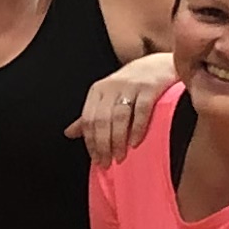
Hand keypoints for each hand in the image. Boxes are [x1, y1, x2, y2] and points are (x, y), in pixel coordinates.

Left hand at [68, 53, 171, 169]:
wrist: (159, 65)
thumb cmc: (131, 86)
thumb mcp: (107, 97)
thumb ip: (90, 116)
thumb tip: (68, 133)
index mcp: (98, 91)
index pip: (88, 120)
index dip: (91, 142)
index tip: (96, 160)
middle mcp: (112, 87)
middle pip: (102, 120)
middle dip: (103, 145)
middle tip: (107, 163)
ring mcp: (132, 86)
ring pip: (119, 117)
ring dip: (118, 141)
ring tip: (120, 157)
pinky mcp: (150, 88)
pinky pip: (141, 111)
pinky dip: (137, 129)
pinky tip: (135, 144)